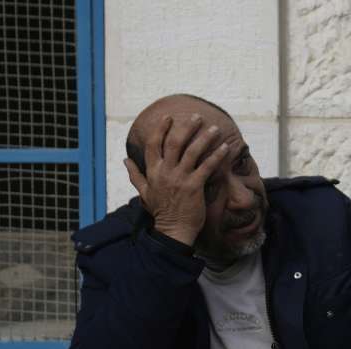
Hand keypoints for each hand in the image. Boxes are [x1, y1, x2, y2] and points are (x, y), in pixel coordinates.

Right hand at [124, 114, 228, 245]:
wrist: (173, 230)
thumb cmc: (160, 211)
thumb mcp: (144, 192)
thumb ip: (135, 175)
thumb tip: (125, 160)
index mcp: (152, 171)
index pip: (153, 144)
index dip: (160, 129)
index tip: (168, 118)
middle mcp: (165, 172)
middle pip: (174, 142)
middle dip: (186, 127)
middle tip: (197, 117)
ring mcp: (180, 178)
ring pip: (192, 151)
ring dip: (204, 137)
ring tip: (215, 128)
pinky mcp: (194, 186)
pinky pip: (206, 166)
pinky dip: (216, 156)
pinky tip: (225, 148)